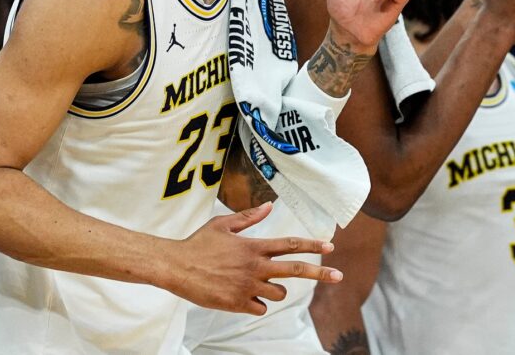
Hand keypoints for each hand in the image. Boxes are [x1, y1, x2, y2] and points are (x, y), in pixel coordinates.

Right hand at [162, 202, 340, 314]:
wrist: (175, 267)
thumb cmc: (198, 243)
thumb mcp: (222, 224)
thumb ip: (248, 217)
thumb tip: (268, 206)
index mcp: (253, 246)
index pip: (290, 244)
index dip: (312, 246)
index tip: (330, 247)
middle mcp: (254, 266)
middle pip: (294, 270)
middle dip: (320, 273)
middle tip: (339, 276)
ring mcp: (247, 286)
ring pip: (278, 294)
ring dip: (275, 290)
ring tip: (258, 284)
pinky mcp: (237, 304)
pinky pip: (260, 308)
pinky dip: (256, 304)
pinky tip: (243, 296)